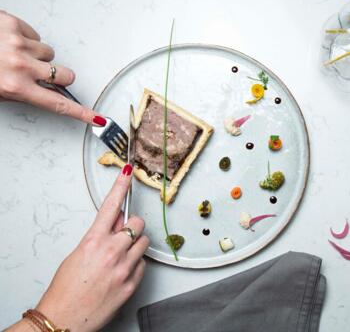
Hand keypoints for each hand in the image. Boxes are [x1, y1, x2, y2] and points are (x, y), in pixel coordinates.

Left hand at [0, 10, 104, 124]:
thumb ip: (20, 93)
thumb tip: (42, 93)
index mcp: (15, 87)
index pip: (58, 105)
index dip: (81, 113)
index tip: (97, 120)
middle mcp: (20, 66)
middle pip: (66, 75)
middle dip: (59, 76)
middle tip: (43, 74)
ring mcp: (18, 43)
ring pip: (50, 53)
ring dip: (37, 55)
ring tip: (14, 54)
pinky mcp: (13, 24)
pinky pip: (35, 35)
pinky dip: (26, 39)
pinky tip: (9, 40)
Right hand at [35, 164, 148, 330]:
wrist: (64, 319)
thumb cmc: (66, 289)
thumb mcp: (78, 254)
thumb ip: (99, 237)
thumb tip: (117, 225)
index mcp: (93, 242)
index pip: (111, 207)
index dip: (120, 186)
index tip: (127, 172)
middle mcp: (111, 253)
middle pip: (138, 224)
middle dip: (133, 227)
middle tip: (124, 235)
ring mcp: (124, 269)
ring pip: (144, 243)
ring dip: (135, 245)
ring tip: (121, 257)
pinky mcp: (131, 284)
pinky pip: (143, 265)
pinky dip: (136, 265)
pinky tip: (122, 272)